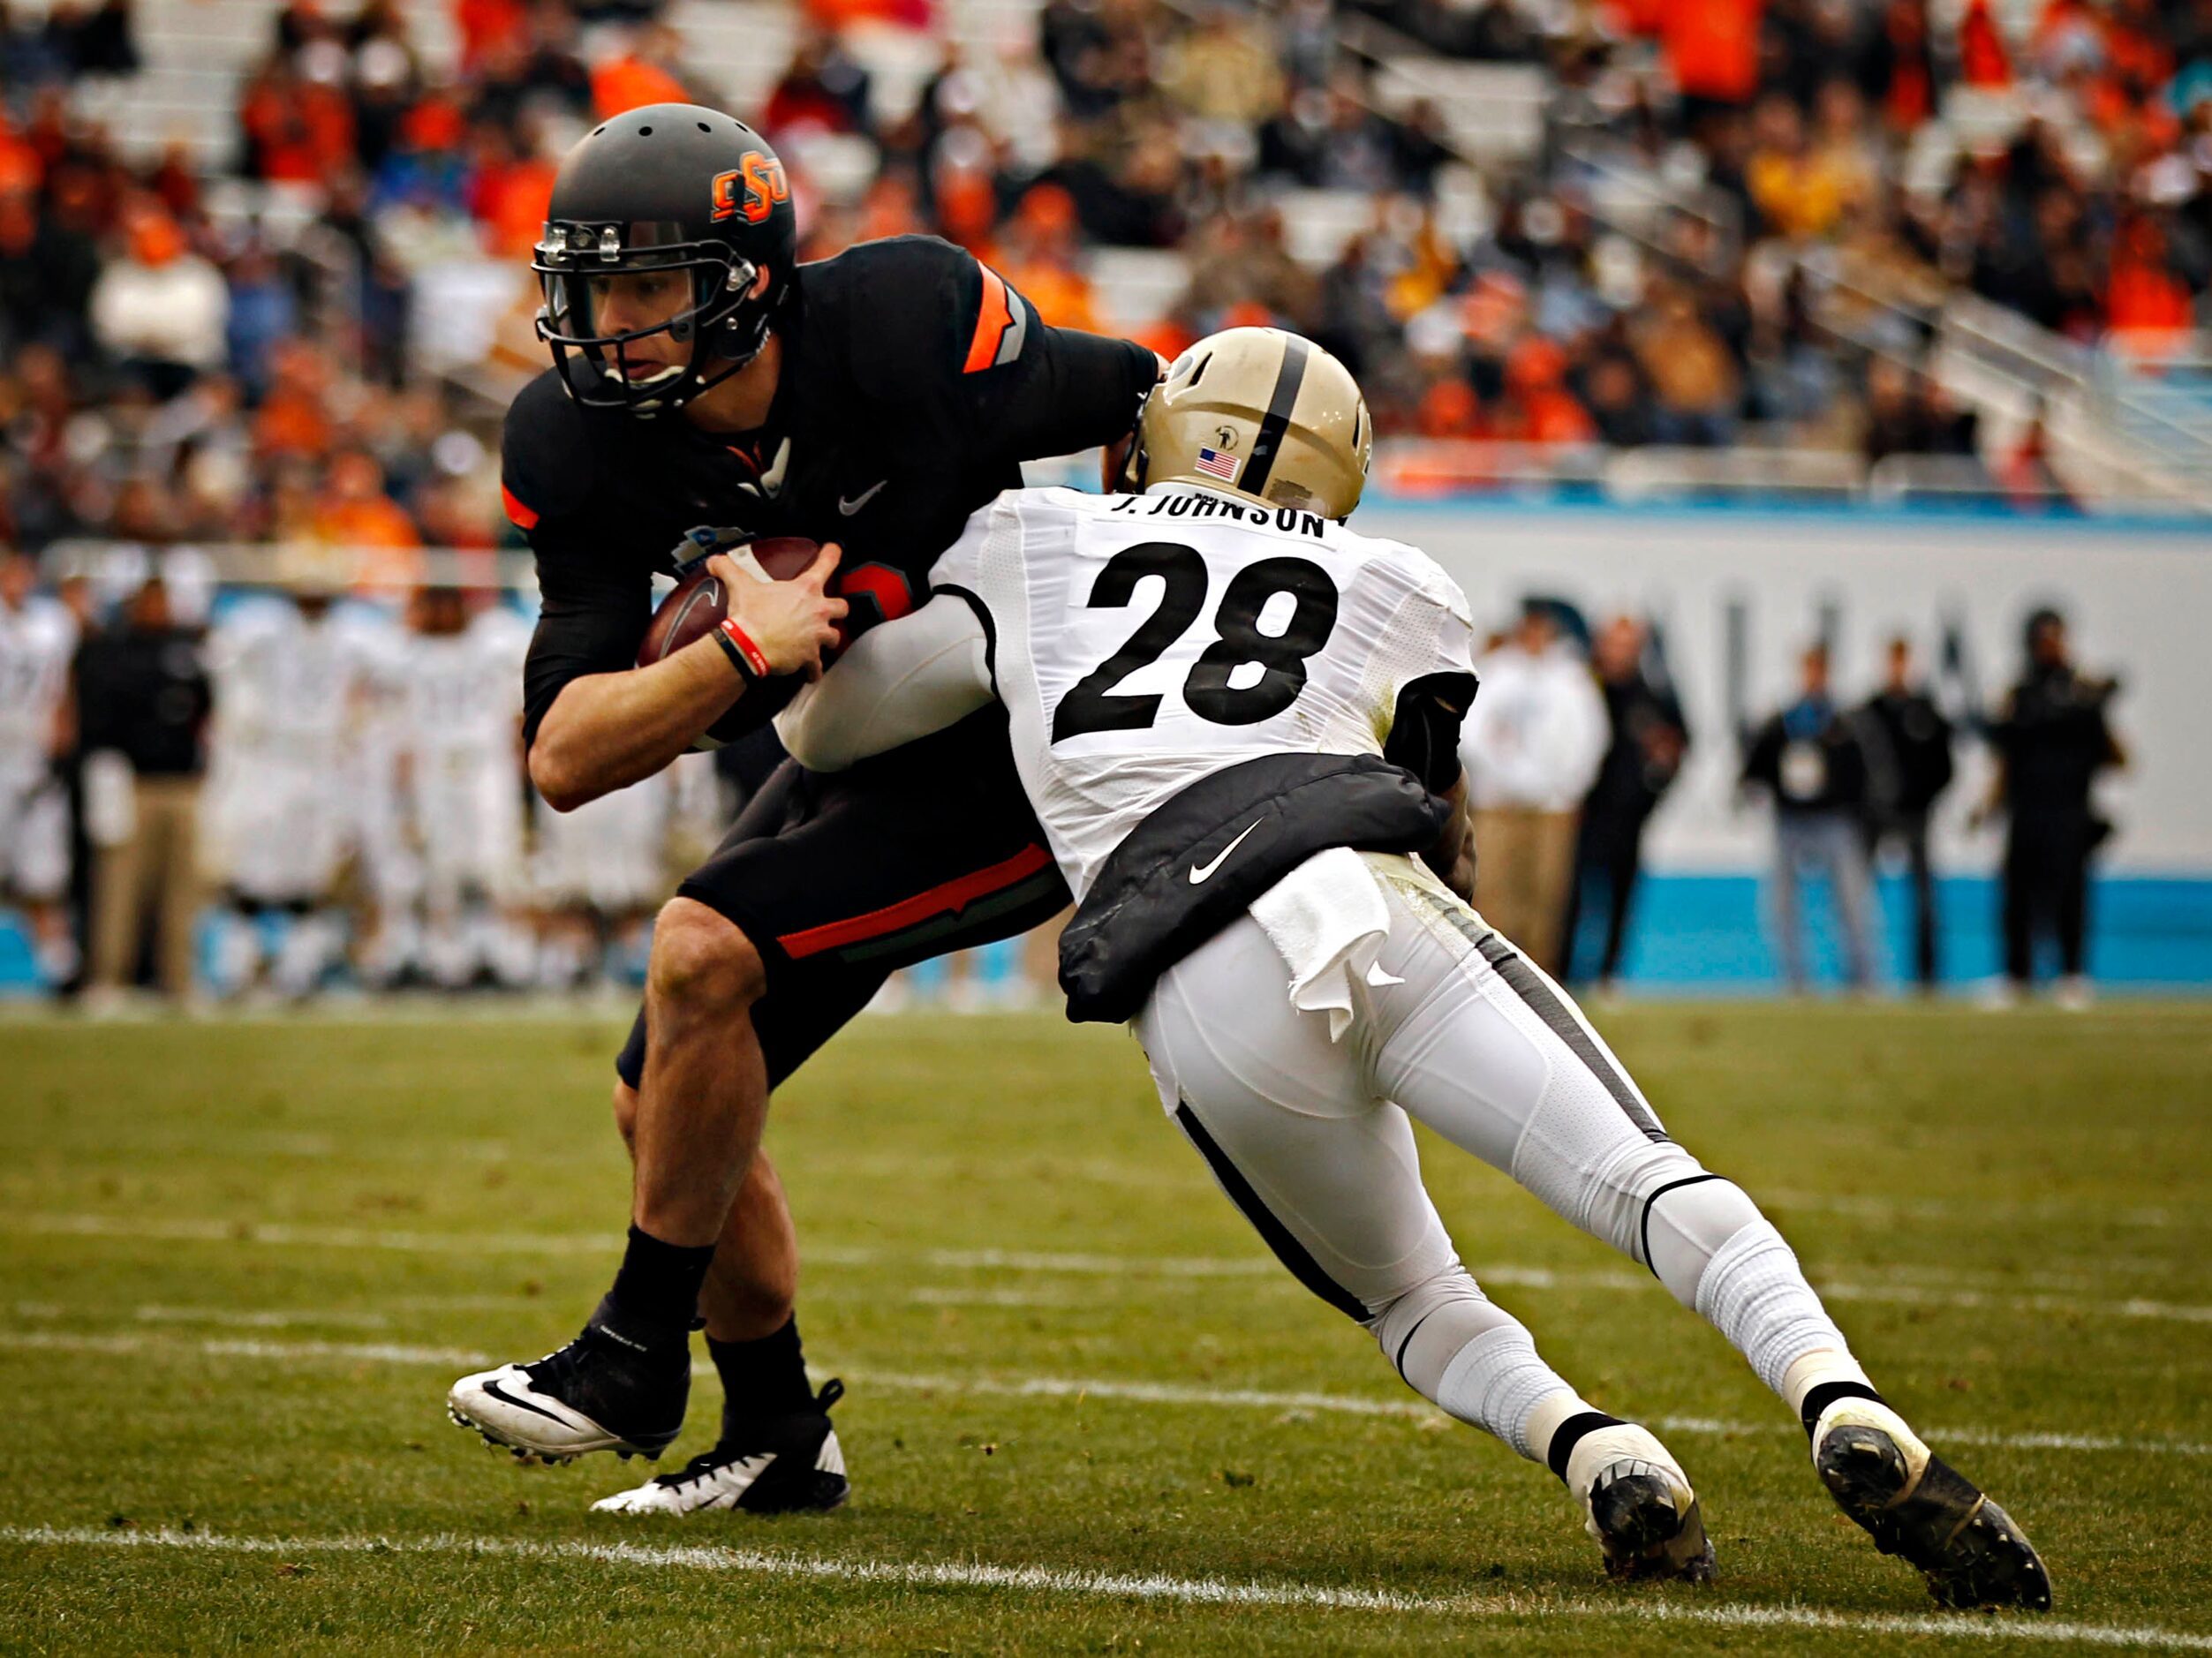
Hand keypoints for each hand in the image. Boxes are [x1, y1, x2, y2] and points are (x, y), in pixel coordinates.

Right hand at [709, 542, 848, 679]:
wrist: (748, 646)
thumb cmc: (749, 615)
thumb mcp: (740, 585)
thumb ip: (728, 569)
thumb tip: (715, 561)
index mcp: (805, 589)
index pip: (826, 564)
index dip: (832, 555)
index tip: (834, 550)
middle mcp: (817, 611)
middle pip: (842, 608)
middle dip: (836, 610)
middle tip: (827, 612)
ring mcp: (816, 635)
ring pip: (835, 637)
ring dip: (827, 639)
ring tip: (818, 642)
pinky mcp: (810, 657)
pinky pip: (817, 667)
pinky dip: (814, 670)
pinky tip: (809, 672)